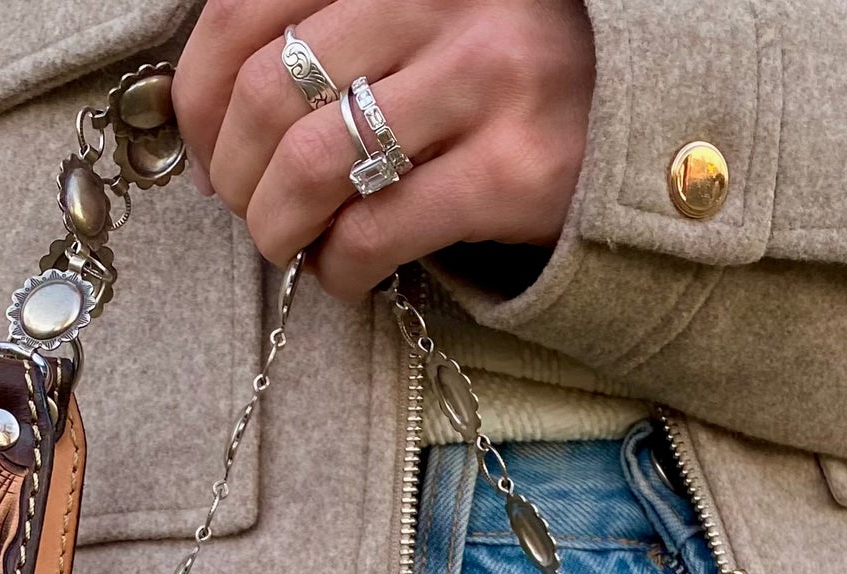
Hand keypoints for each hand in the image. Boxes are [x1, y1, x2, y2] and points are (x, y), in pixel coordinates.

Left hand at [173, 0, 595, 302]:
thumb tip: (211, 115)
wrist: (648, 116)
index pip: (248, 6)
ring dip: (275, 225)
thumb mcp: (421, 14)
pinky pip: (380, 231)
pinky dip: (340, 269)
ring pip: (314, 163)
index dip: (198, 92)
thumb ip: (334, 29)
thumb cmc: (506, 74)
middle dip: (233, 172)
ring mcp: (488, 79)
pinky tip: (345, 275)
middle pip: (269, 90)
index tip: (205, 147)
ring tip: (287, 245)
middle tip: (245, 208)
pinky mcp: (517, 170)